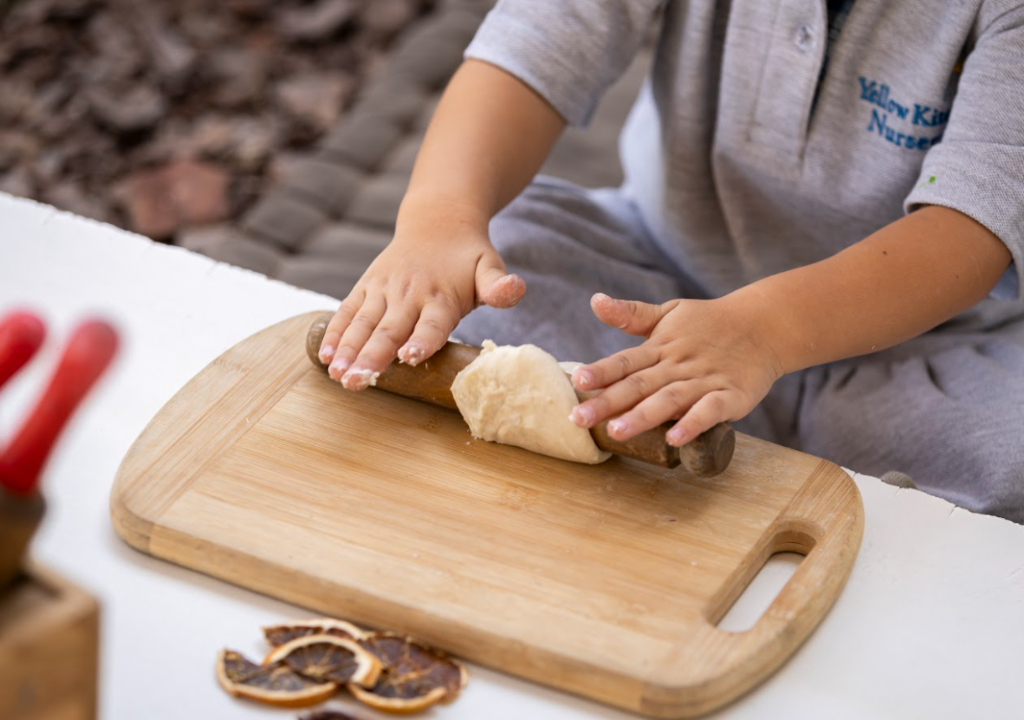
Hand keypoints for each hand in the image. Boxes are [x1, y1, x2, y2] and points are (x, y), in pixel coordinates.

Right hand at [318, 200, 524, 389]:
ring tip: (337, 375)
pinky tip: (324, 357)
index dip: (422, 341)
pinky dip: (335, 333)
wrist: (437, 221)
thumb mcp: (489, 267)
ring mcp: (384, 290)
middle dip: (372, 357)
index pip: (432, 323)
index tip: (409, 357)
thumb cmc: (467, 256)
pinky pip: (347, 311)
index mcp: (441, 296)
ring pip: (363, 323)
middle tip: (357, 381)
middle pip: (390, 329)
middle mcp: (409, 294)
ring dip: (348, 350)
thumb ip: (499, 285)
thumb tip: (515, 288)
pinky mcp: (366, 287)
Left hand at [568, 292, 783, 445]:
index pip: (625, 360)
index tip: (577, 380)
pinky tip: (675, 438)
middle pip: (640, 384)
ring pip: (670, 399)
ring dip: (643, 415)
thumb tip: (595, 301)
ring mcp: (705, 380)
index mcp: (660, 347)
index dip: (602, 370)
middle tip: (578, 418)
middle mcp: (679, 364)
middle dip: (608, 402)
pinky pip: (711, 410)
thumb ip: (631, 314)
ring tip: (617, 432)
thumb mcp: (669, 313)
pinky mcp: (732, 396)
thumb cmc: (708, 324)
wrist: (764, 325)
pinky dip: (694, 423)